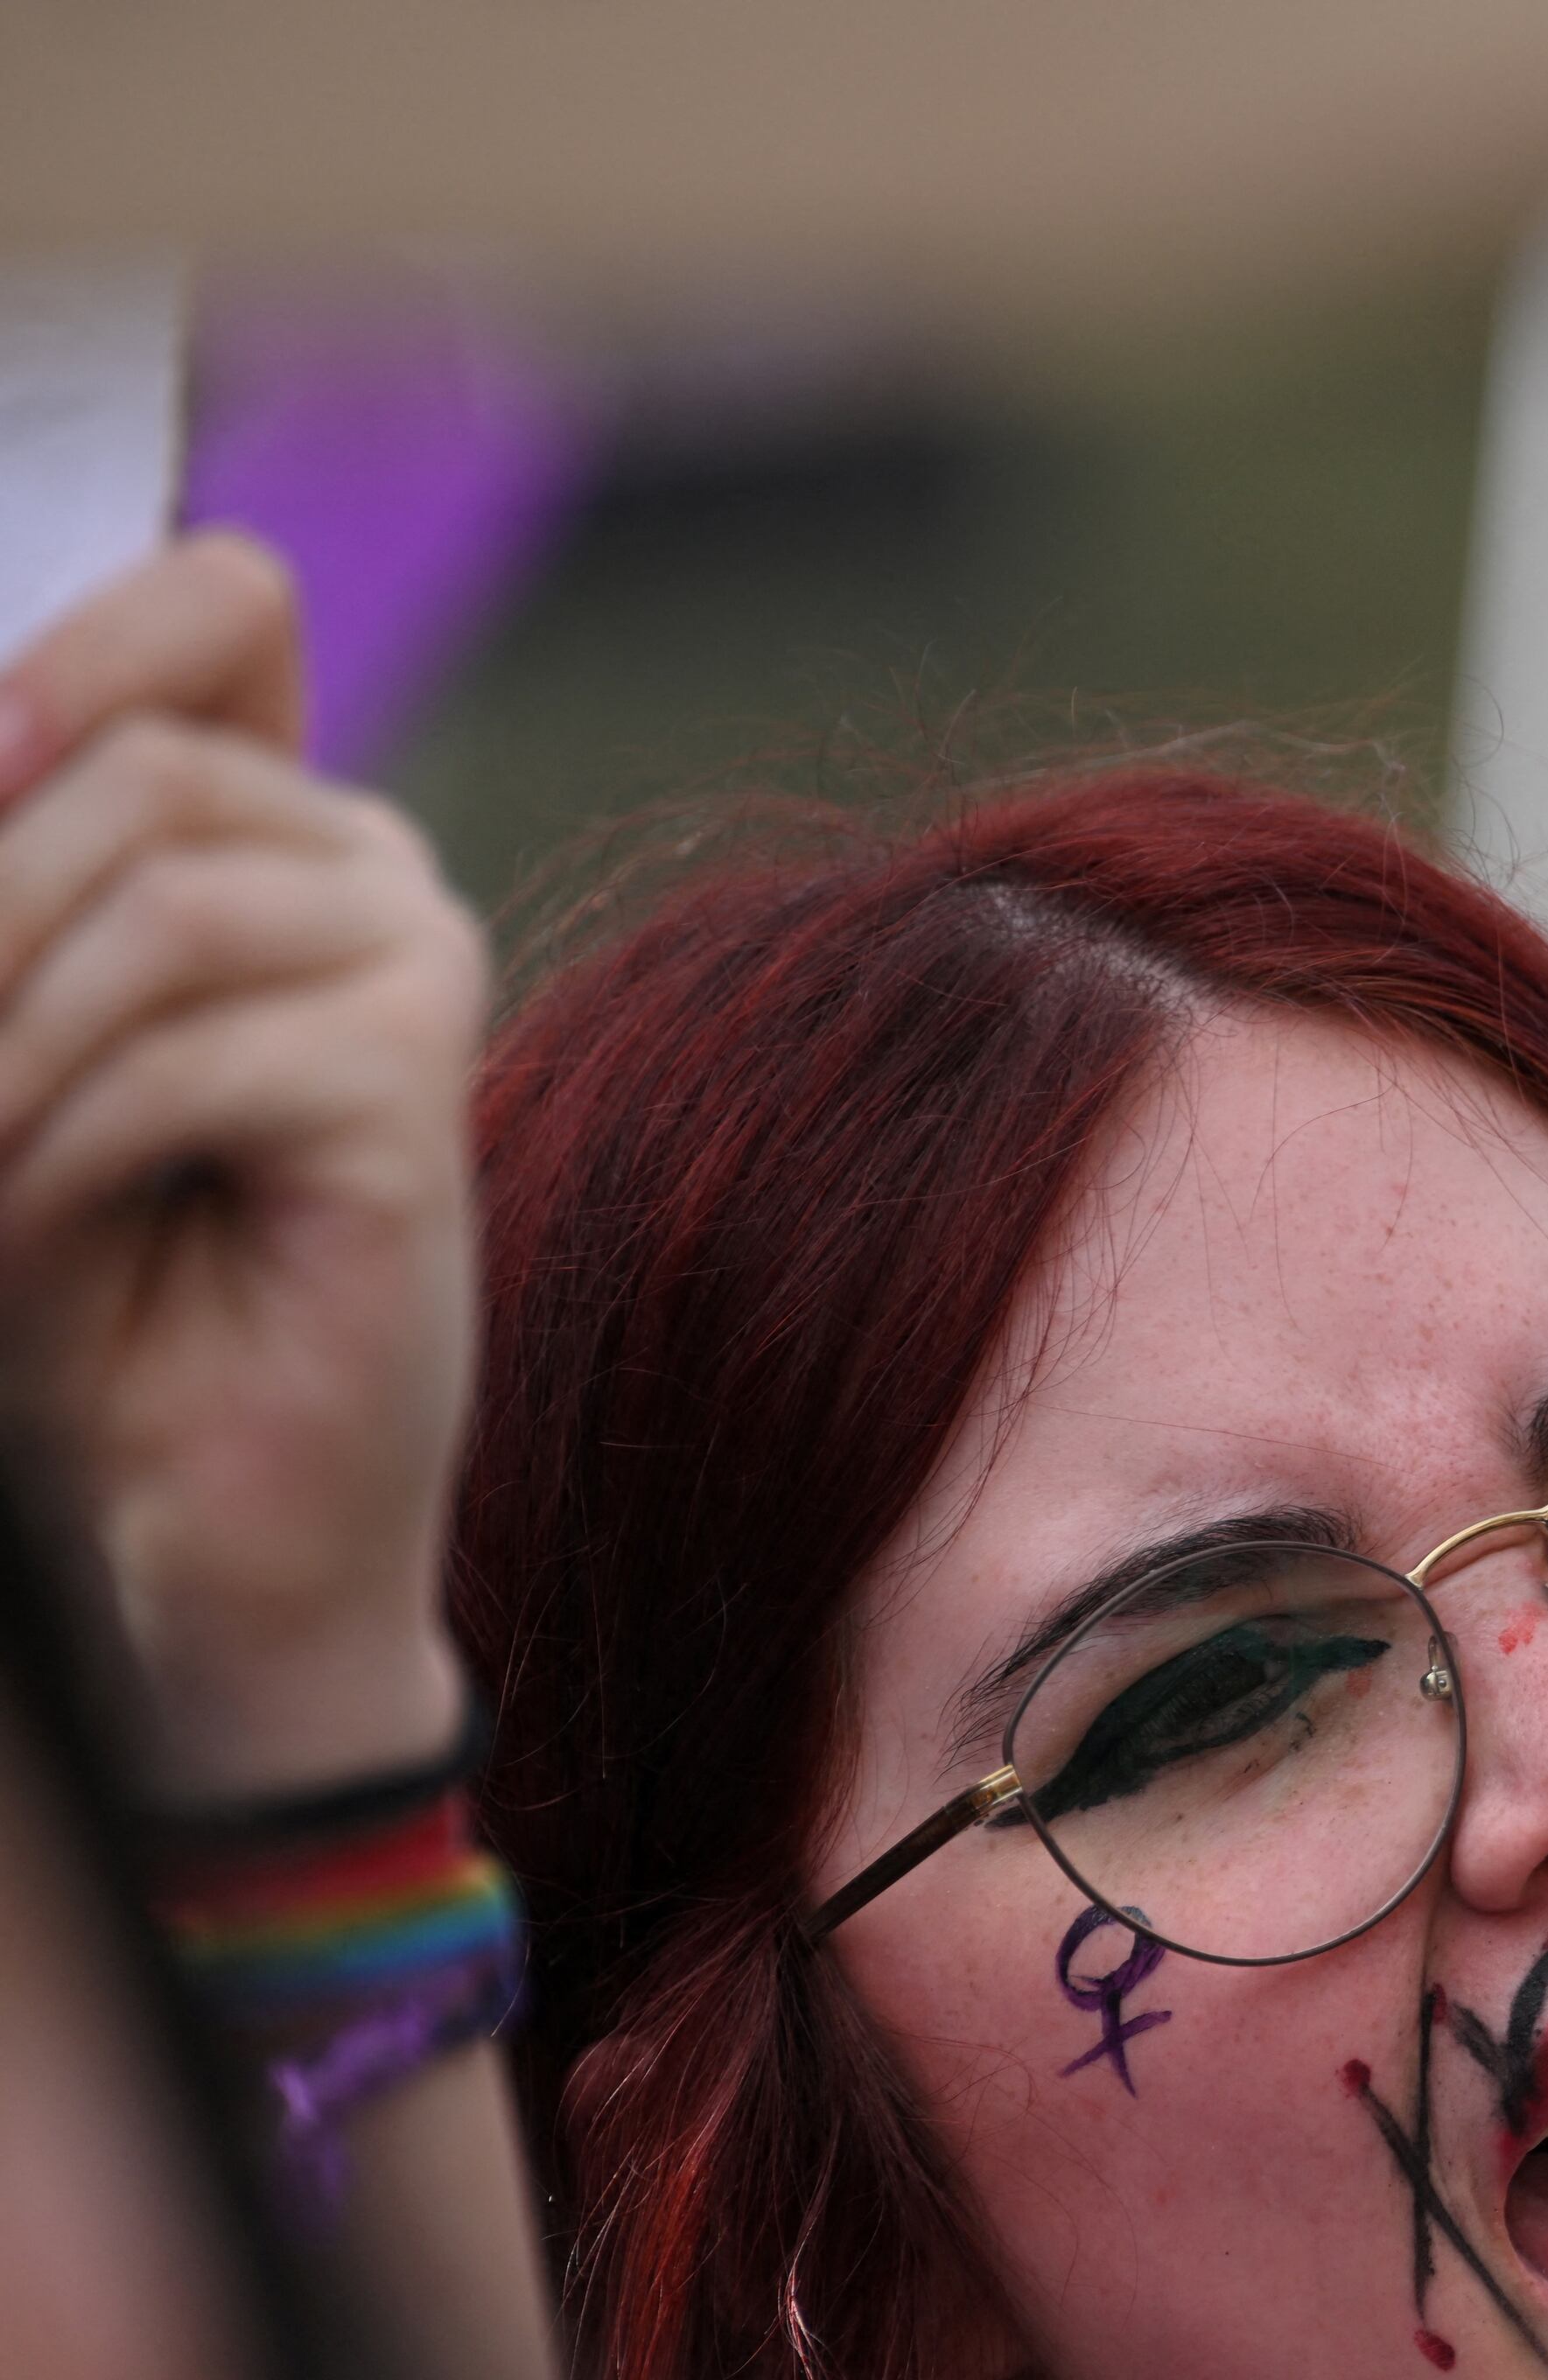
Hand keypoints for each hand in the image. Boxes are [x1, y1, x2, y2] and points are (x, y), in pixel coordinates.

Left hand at [0, 536, 486, 1799]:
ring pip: (158, 896)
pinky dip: (67, 1152)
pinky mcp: (420, 1106)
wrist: (182, 1523)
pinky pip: (196, 1053)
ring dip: (5, 1055)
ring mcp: (419, 981)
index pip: (221, 603)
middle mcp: (374, 878)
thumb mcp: (4, 1035)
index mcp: (274, 831)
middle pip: (139, 764)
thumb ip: (19, 871)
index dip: (78, 646)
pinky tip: (49, 1237)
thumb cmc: (76, 1289)